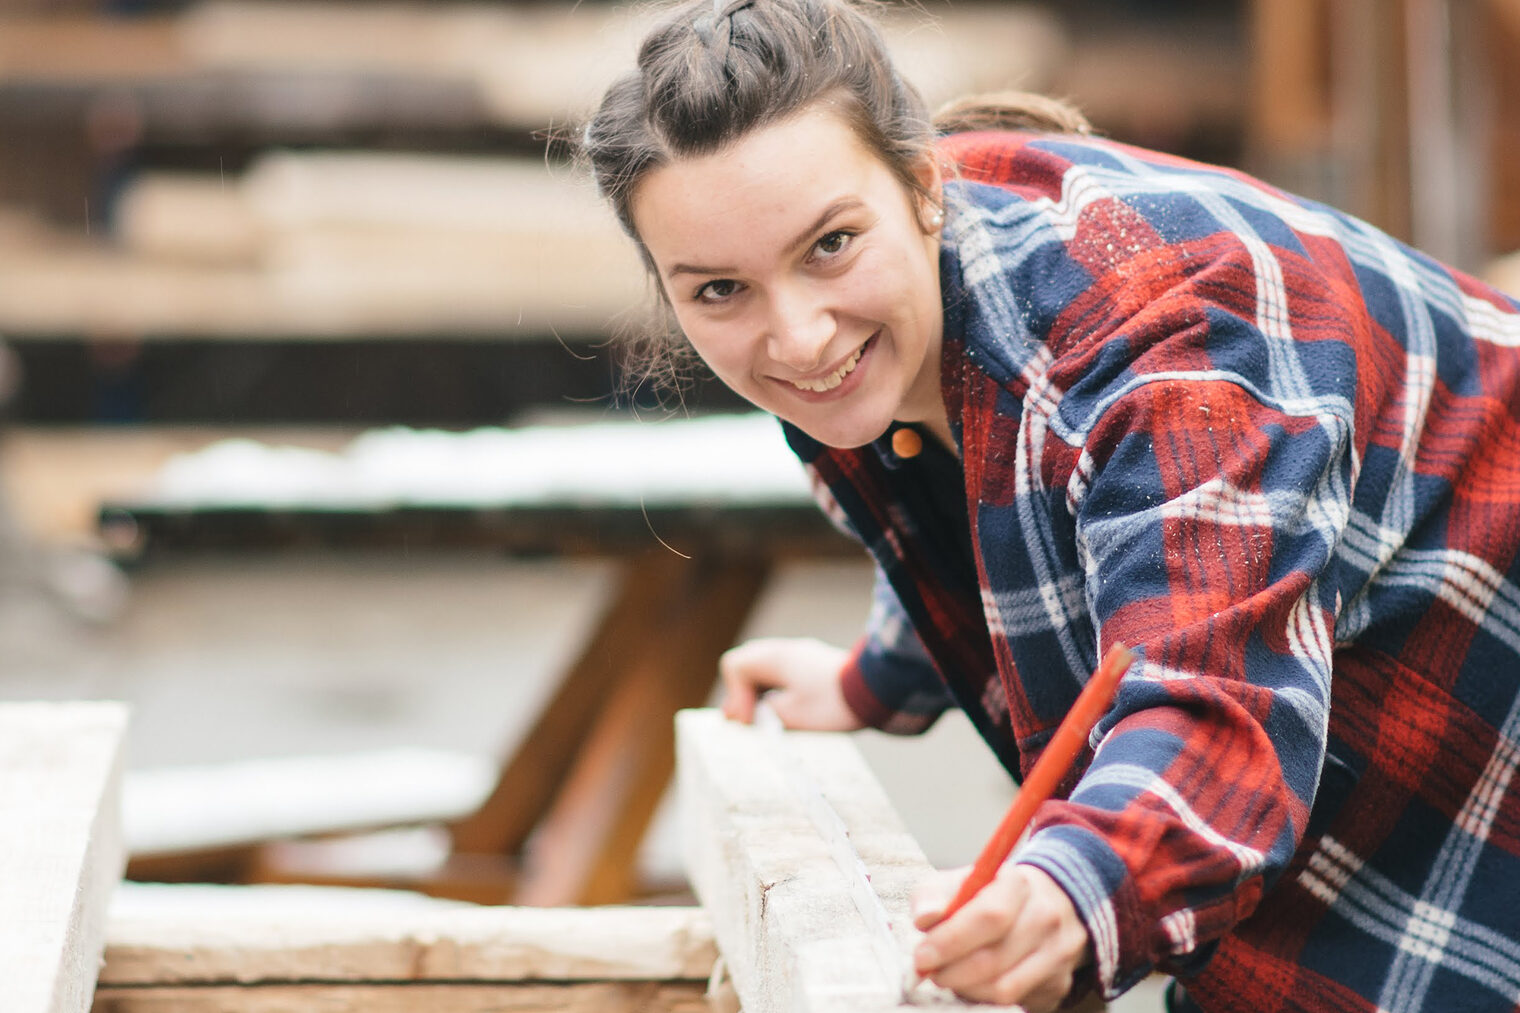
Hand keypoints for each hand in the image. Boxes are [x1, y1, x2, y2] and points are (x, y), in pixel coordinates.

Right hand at [718, 637, 864, 730]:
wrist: (878, 690)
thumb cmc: (834, 703)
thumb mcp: (791, 716)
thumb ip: (763, 714)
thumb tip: (748, 716)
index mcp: (775, 658)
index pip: (735, 666)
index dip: (735, 695)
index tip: (749, 719)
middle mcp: (786, 650)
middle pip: (748, 663)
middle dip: (743, 692)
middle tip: (749, 720)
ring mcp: (802, 655)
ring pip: (766, 668)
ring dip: (760, 691)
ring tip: (767, 718)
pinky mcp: (815, 664)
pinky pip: (784, 672)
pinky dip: (777, 689)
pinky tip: (788, 709)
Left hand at [911, 863, 1090, 1010]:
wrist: (1043, 902)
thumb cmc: (989, 895)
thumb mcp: (958, 882)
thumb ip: (934, 895)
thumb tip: (924, 919)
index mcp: (1018, 884)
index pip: (990, 916)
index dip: (951, 941)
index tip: (922, 956)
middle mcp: (1046, 917)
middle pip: (994, 959)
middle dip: (952, 972)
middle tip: (930, 972)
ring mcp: (1059, 953)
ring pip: (1005, 988)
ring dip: (967, 988)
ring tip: (951, 976)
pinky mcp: (1060, 983)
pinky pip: (1016, 1003)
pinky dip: (986, 997)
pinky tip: (976, 982)